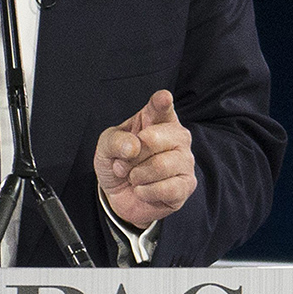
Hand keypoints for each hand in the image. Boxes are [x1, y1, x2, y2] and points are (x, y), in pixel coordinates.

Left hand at [94, 89, 196, 228]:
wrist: (119, 195)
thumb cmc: (118, 162)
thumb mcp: (106, 146)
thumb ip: (116, 141)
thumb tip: (133, 147)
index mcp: (157, 118)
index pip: (161, 107)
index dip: (161, 102)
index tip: (163, 97)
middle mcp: (177, 136)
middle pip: (155, 139)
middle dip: (132, 156)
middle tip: (122, 164)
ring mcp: (185, 160)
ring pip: (161, 166)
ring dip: (137, 175)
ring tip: (133, 177)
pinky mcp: (186, 185)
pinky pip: (167, 188)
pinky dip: (146, 192)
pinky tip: (142, 190)